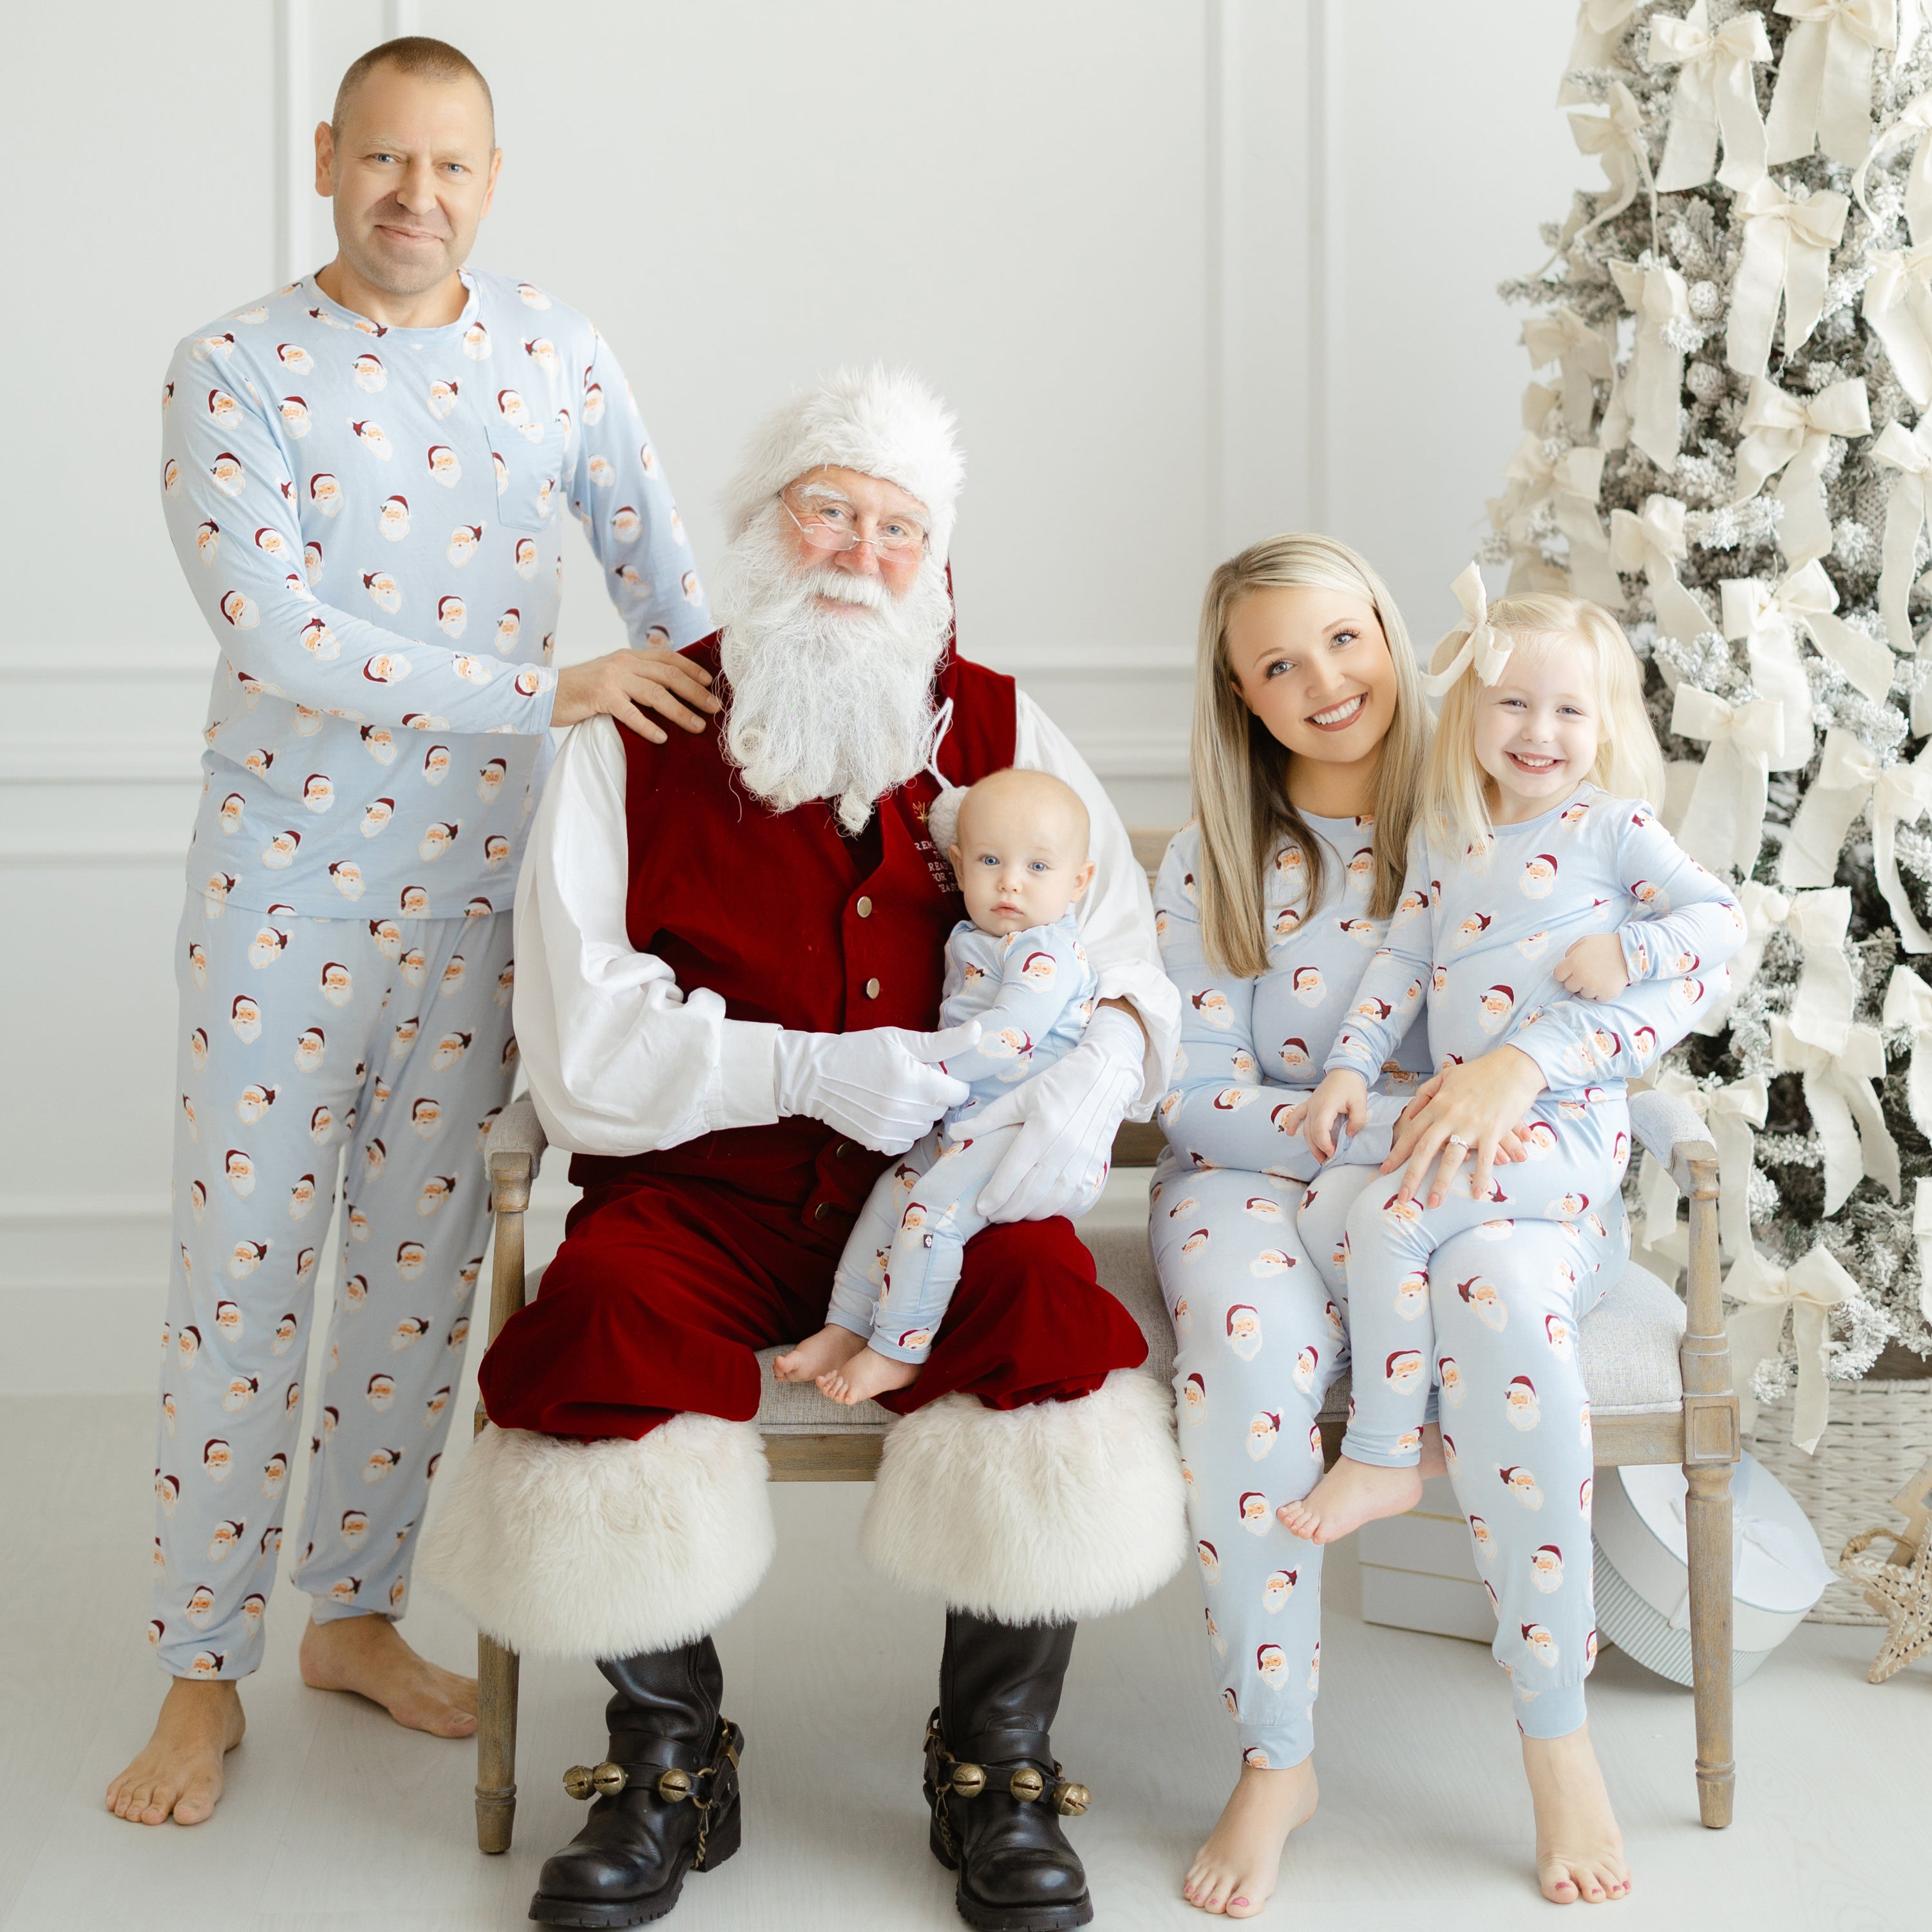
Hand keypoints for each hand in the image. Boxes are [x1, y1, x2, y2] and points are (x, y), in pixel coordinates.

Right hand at [552, 646, 719, 741]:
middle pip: (669, 675)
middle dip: (695, 692)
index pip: (668, 657)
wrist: (546, 693)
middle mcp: (623, 662)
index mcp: (628, 656)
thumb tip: (668, 691)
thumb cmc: (583, 690)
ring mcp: (612, 678)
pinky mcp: (600, 697)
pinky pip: (631, 713)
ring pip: (656, 694)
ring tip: (697, 725)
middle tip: (714, 708)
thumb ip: (636, 677)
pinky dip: (648, 726)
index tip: (710, 683)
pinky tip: (661, 737)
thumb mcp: (613, 675)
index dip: (692, 669)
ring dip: (680, 711)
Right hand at [772, 1022, 977, 1154]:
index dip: (952, 1081)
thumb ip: (943, 1042)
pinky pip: (906, 1141)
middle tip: (912, 1079)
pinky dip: (902, 1128)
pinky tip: (887, 1111)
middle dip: (934, 1095)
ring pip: (925, 1126)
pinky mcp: (877, 1142)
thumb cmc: (859, 1050)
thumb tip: (978, 1033)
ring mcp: (891, 1130)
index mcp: (917, 1082)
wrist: (814, 1075)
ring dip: (919, 1113)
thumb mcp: (900, 1039)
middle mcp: (906, 1111)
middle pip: (941, 1109)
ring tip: (898, 1094)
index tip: (936, 1072)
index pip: (958, 1093)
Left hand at [965, 1005, 1145, 1222]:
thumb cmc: (1059, 1083)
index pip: (1014, 1170)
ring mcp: (1083, 1160)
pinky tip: (1040, 1210)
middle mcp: (1065, 1148)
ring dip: (1030, 1214)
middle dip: (1008, 1211)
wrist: (1106, 1076)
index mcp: (1043, 1128)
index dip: (996, 1194)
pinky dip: (1055, 1210)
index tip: (981, 1208)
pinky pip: (1074, 1199)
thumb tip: (955, 1133)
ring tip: (1011, 1215)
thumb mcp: (1021, 1095)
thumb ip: (988, 1118)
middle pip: (1032, 1192)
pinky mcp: (1096, 1166)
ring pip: (1053, 1201)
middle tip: (991, 1216)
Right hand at [1301, 1068, 1369, 1159]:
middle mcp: (1314, 1107)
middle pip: (1311, 1133)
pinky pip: (1297, 1115)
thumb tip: (1349, 1134)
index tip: (1333, 1153)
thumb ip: (1357, 1121)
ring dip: (1310, 1144)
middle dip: (1318, 1149)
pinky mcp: (1310, 1103)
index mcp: (1326, 1106)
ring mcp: (1310, 1105)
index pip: (1320, 1130)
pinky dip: (1293, 1124)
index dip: (1325, 1144)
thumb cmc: (1353, 1085)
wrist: (1345, 1070)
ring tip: (1318, 1157)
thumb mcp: (1361, 1103)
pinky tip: (1290, 1134)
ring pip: (1305, 1128)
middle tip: (1327, 1161)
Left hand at [1380, 1045, 1546, 1207]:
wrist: (1514, 1067)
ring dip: (1441, 1183)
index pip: (1411, 1132)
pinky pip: (1485, 1159)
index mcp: (1438, 1105)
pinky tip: (1476, 1194)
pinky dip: (1481, 1177)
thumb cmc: (1480, 1072)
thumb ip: (1426, 1093)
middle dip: (1411, 1175)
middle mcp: (1450, 1116)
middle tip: (1402, 1198)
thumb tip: (1410, 1112)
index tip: (1385, 1170)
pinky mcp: (1494, 1130)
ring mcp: (1472, 1125)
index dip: (1397, 1153)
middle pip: (1425, 1149)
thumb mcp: (1447, 1076)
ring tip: (1433, 1203)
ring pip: (1451, 1158)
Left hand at [1552, 932, 1630, 1000]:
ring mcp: (1594, 986)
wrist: (1630, 950)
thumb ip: (1570, 952)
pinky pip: (1598, 999)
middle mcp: (1581, 976)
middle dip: (1576, 981)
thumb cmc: (1605, 945)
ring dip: (1589, 987)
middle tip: (1588, 972)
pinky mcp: (1607, 993)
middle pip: (1569, 987)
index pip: (1558, 976)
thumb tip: (1565, 963)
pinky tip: (1607, 981)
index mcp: (1573, 962)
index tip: (1573, 970)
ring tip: (1600, 976)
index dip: (1565, 972)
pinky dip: (1602, 992)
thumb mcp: (1584, 942)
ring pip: (1583, 994)